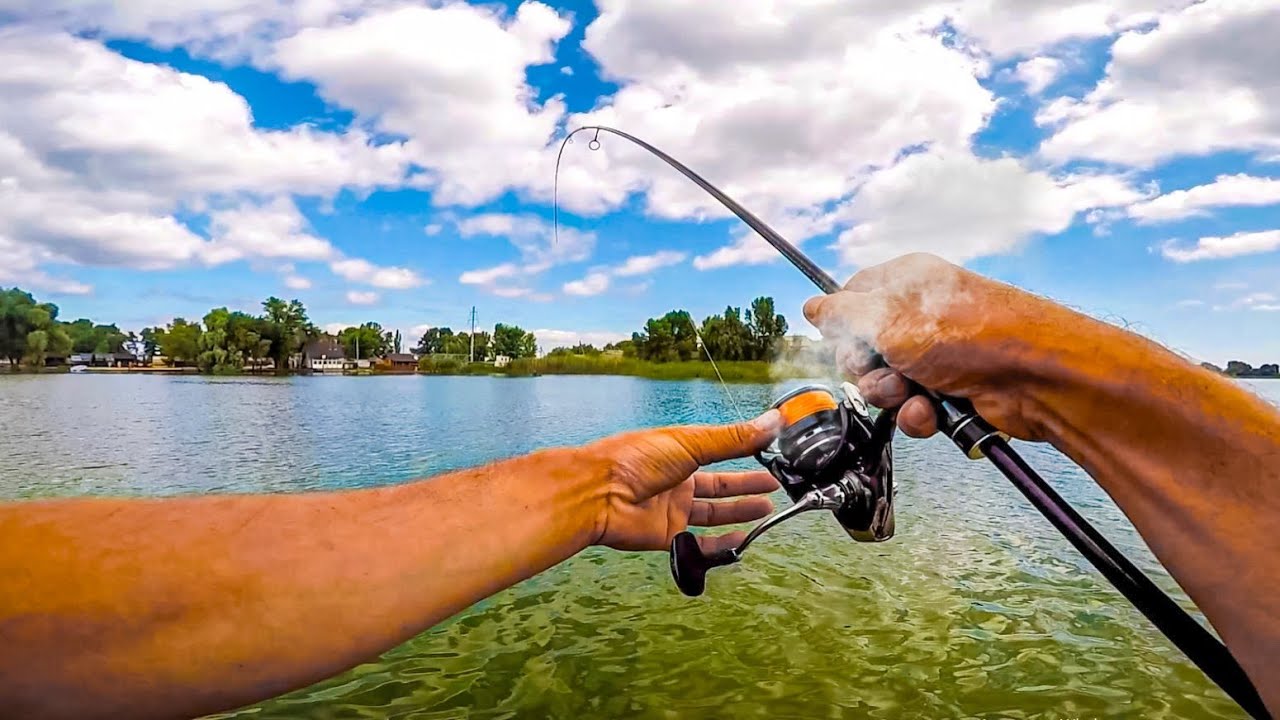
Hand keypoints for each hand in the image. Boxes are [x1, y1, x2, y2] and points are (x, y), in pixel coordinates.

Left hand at [584, 410, 783, 553]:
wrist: (597, 494)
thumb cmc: (633, 460)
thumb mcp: (691, 443)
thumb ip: (734, 438)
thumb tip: (772, 421)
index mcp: (679, 451)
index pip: (720, 451)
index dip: (745, 453)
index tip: (771, 452)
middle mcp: (677, 479)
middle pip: (719, 485)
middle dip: (747, 485)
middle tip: (775, 484)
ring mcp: (672, 508)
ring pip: (713, 512)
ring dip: (740, 511)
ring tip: (767, 508)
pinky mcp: (667, 535)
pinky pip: (700, 542)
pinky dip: (722, 543)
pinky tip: (741, 539)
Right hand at [802, 253, 1069, 440]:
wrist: (1038, 378)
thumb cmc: (971, 335)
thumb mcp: (889, 318)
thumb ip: (841, 314)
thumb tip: (812, 308)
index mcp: (904, 283)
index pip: (848, 301)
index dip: (842, 329)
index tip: (849, 341)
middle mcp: (918, 316)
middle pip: (861, 350)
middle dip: (867, 371)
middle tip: (887, 369)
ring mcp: (935, 355)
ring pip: (884, 385)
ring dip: (892, 398)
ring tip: (916, 394)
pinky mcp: (951, 390)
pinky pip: (912, 408)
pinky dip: (918, 416)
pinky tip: (935, 411)